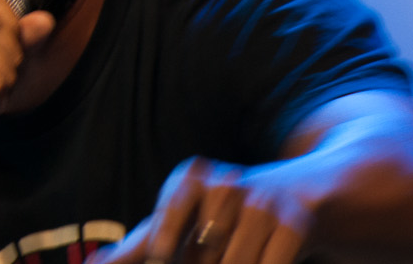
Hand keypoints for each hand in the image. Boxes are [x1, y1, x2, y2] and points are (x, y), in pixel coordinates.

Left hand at [90, 158, 312, 263]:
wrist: (291, 196)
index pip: (177, 199)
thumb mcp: (177, 224)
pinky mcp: (296, 222)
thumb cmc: (216, 219)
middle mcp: (227, 183)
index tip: (162, 258)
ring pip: (238, 260)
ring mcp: (263, 201)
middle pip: (207, 242)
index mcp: (192, 178)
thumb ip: (136, 248)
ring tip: (223, 261)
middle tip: (203, 262)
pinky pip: (272, 262)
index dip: (168, 230)